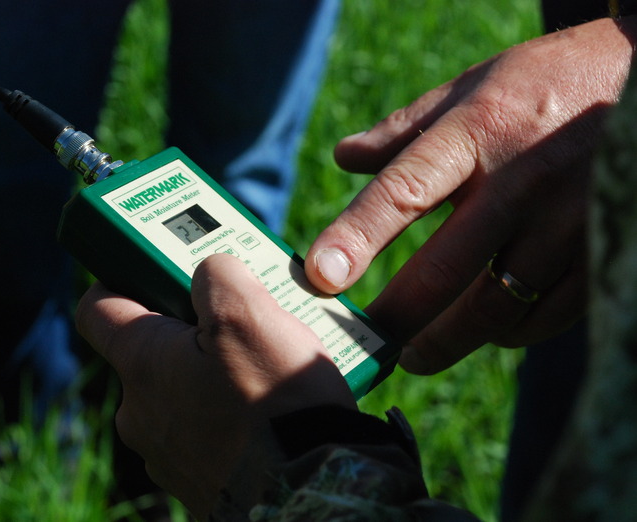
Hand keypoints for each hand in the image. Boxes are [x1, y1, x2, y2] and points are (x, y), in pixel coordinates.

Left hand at [76, 253, 354, 518]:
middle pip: (149, 351)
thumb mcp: (249, 313)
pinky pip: (202, 430)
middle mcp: (139, 412)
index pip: (97, 308)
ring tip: (261, 367)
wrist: (311, 494)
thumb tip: (208, 274)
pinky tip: (265, 410)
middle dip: (186, 329)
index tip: (150, 268)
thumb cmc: (276, 403)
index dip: (118, 278)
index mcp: (141, 364)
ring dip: (209, 373)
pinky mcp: (195, 480)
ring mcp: (165, 452)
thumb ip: (216, 275)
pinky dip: (224, 413)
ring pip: (179, 391)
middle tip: (234, 319)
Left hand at [305, 17, 635, 373]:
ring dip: (449, 340)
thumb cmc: (544, 84)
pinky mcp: (603, 250)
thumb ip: (404, 128)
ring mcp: (568, 221)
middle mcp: (522, 181)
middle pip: (446, 269)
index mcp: (477, 133)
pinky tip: (487, 332)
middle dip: (398, 317)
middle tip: (368, 343)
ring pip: (497, 306)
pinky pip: (547, 313)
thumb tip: (343, 157)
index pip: (404, 192)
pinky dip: (509, 332)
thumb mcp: (472, 86)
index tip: (320, 277)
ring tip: (417, 353)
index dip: (357, 238)